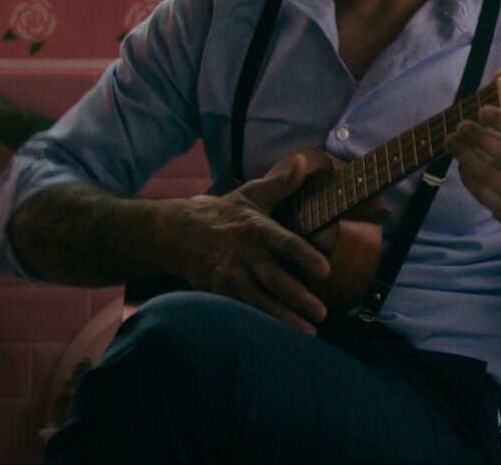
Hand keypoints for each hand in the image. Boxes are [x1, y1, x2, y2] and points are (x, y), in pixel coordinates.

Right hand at [161, 149, 336, 332]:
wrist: (176, 234)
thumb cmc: (223, 213)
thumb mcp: (250, 194)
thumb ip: (280, 183)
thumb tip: (302, 162)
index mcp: (256, 229)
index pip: (283, 243)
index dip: (303, 256)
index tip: (324, 269)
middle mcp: (245, 256)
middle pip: (274, 279)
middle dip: (298, 297)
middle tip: (322, 311)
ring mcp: (231, 277)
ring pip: (260, 301)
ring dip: (284, 318)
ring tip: (309, 332)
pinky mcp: (221, 293)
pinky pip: (244, 311)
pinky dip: (262, 324)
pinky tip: (279, 338)